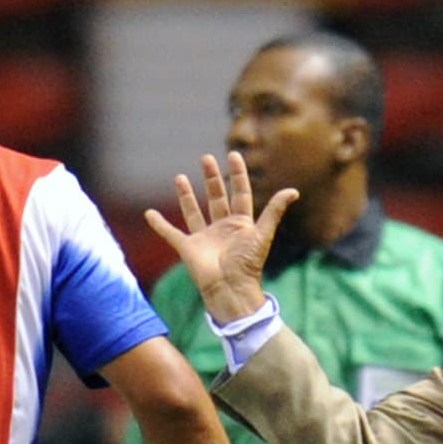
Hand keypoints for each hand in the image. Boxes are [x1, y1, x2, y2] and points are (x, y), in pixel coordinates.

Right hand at [145, 151, 297, 322]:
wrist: (230, 288)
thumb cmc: (248, 264)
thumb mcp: (262, 234)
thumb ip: (274, 211)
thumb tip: (293, 191)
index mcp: (241, 224)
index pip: (240, 193)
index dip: (237, 174)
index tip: (233, 155)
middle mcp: (222, 228)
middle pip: (216, 198)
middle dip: (212, 178)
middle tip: (206, 158)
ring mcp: (204, 237)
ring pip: (193, 211)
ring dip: (186, 195)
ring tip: (180, 177)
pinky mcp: (188, 248)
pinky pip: (170, 234)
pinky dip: (159, 225)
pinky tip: (149, 213)